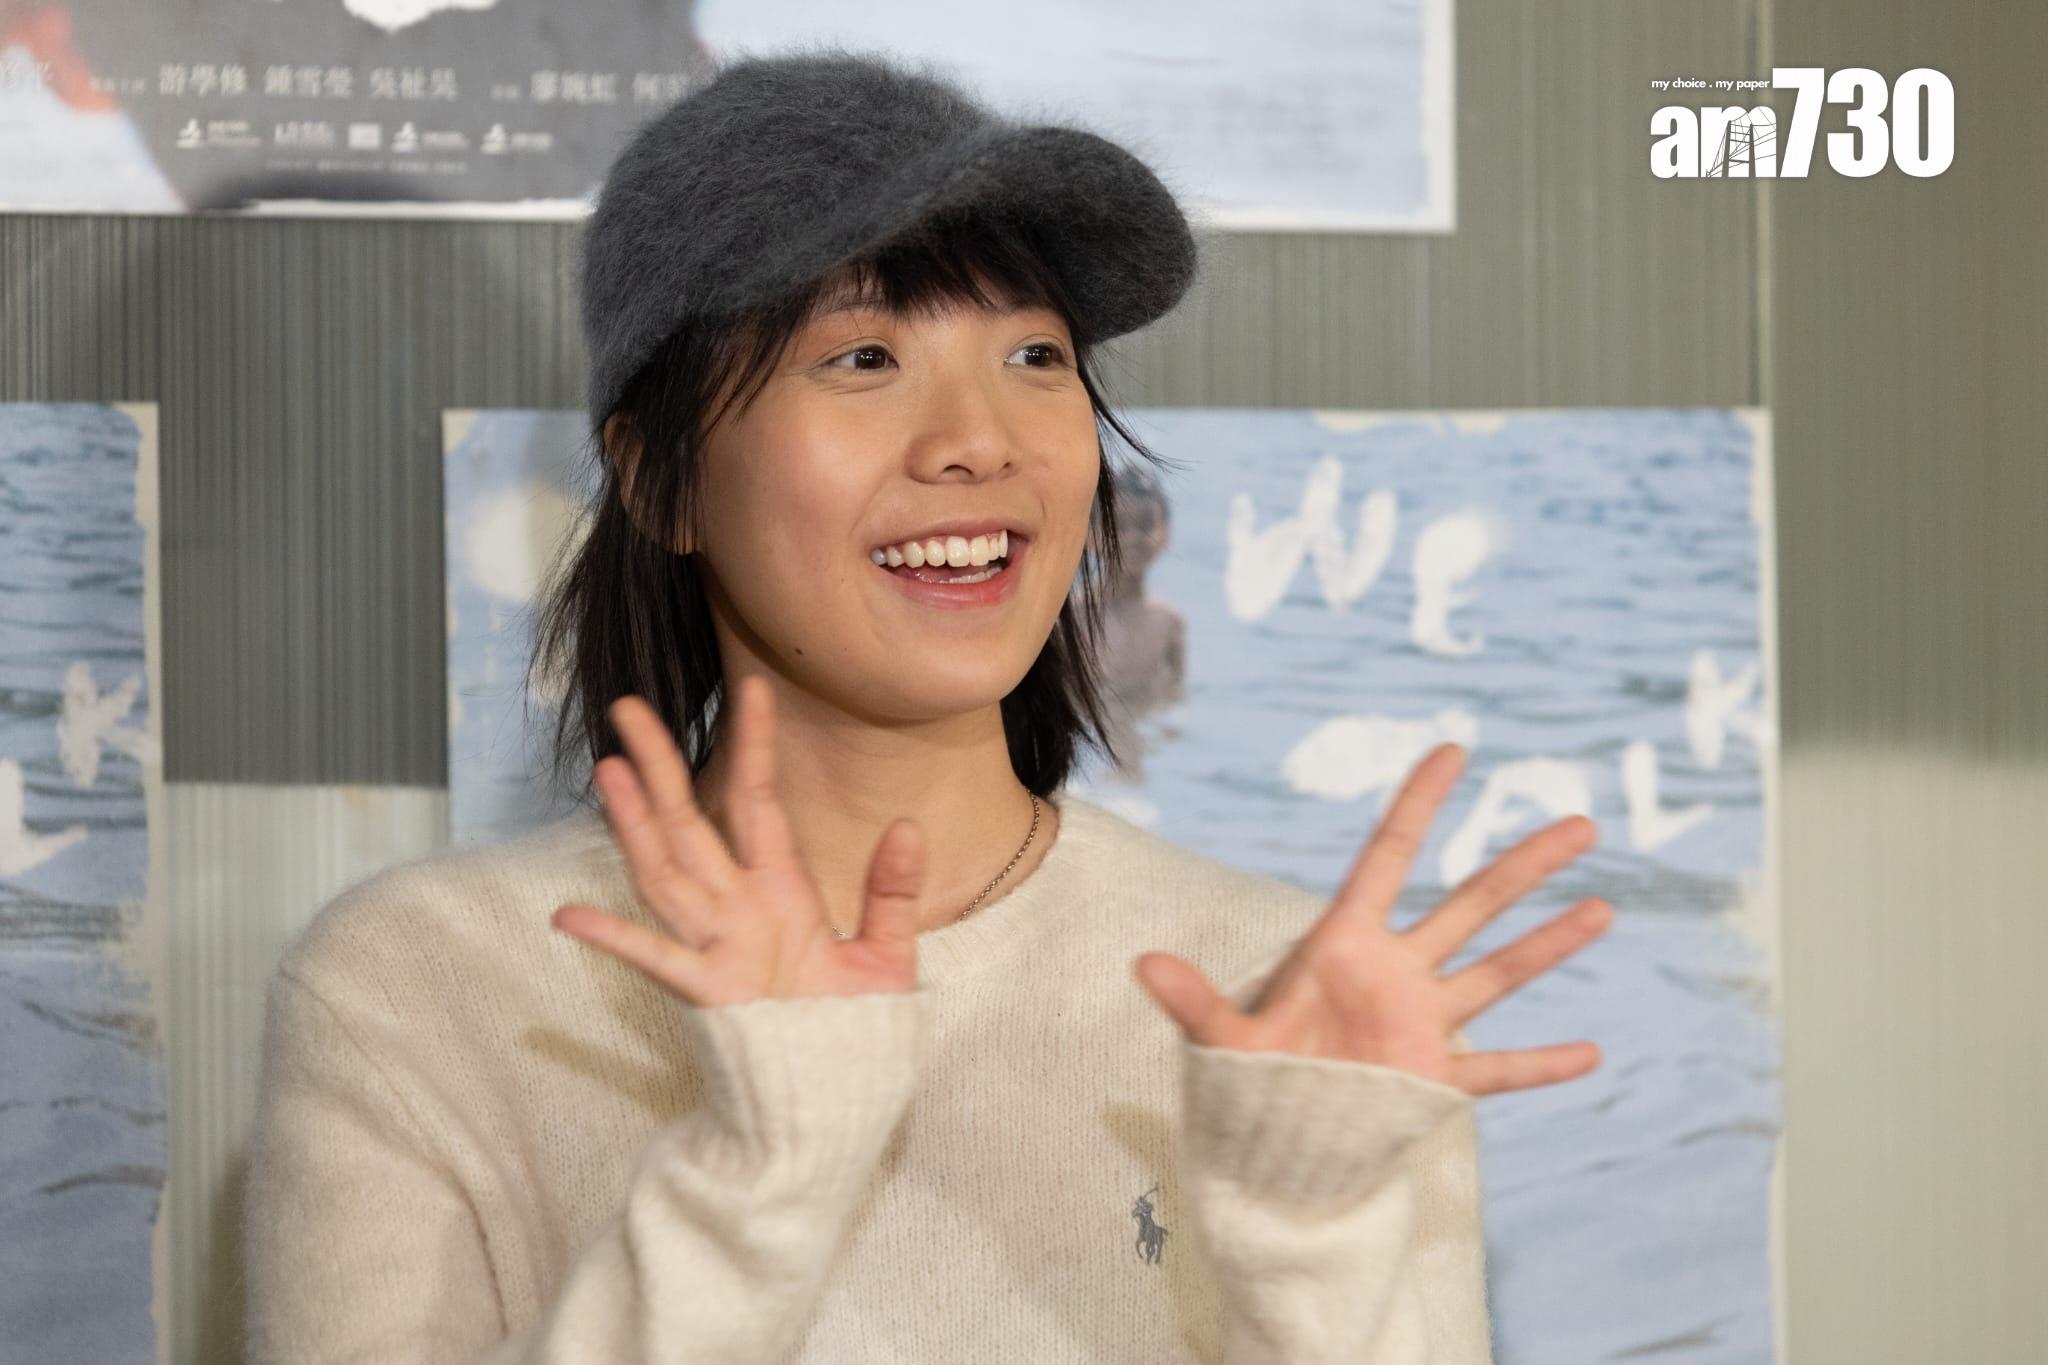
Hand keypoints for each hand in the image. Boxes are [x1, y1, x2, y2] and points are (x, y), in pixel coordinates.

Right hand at [551, 675, 925, 1006]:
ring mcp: (716, 947)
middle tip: (629, 707)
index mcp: (780, 892)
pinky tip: (568, 913)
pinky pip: (657, 959)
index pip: (758, 801)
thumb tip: (907, 825)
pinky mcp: (707, 993)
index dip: (753, 746)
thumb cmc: (857, 1035)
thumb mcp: (888, 958)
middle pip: (691, 822)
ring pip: (666, 871)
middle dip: (660, 765)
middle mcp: (738, 909)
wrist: (839, 1105)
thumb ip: (893, 893)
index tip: (751, 687)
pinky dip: (614, 937)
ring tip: (608, 769)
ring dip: (635, 823)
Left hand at [1134, 743, 1611, 1095]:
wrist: (1273, 1144)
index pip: (1388, 859)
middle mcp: (1395, 973)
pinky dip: (1542, 1065)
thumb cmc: (1249, 1082)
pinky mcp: (1435, 1078)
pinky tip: (1592, 1052)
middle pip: (1468, 905)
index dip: (1418, 804)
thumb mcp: (1221, 1042)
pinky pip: (1498, 1070)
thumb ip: (1194, 1002)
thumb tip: (1143, 963)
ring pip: (1496, 972)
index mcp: (1344, 945)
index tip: (1454, 749)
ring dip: (1548, 944)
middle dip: (1522, 866)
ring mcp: (1422, 1023)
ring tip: (1602, 908)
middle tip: (1581, 823)